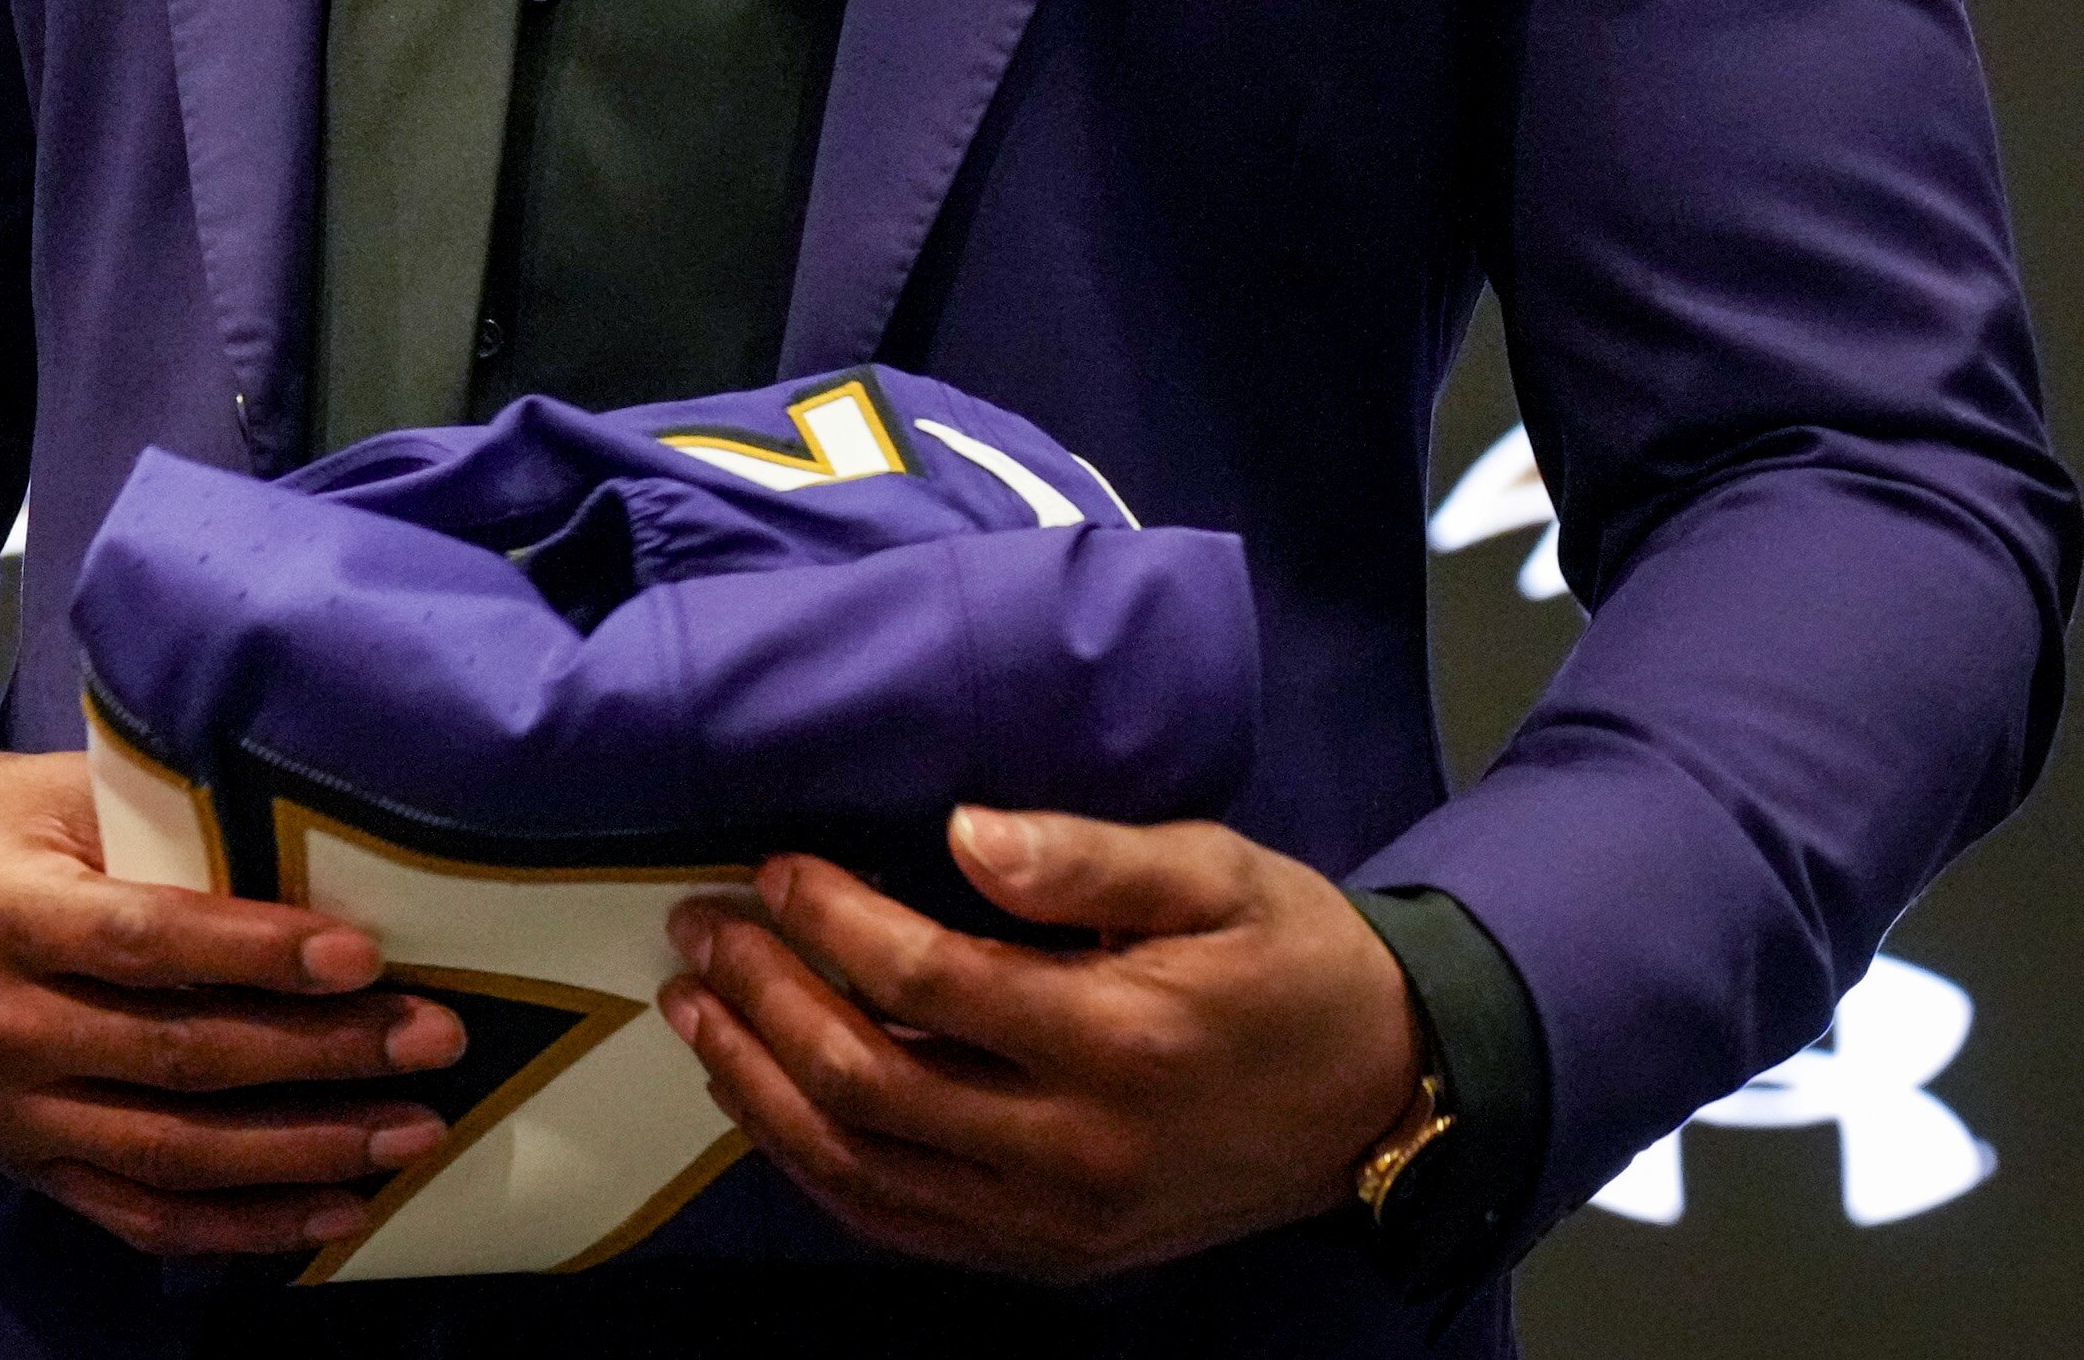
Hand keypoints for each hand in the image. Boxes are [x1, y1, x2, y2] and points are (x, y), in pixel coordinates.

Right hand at [0, 749, 466, 1256]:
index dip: (254, 953)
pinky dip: (240, 1225)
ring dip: (303, 1153)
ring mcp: (9, 1113)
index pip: (139, 941)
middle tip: (432, 1040)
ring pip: (170, 1155)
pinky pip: (139, 1214)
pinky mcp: (23, 1164)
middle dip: (318, 1057)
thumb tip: (295, 820)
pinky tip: (332, 1208)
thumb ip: (147, 812)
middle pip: (176, 1057)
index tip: (361, 955)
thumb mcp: (35, 790)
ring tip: (410, 1131)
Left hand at [656, 806, 1420, 1282]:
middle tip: (702, 933)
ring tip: (698, 1012)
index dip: (832, 922)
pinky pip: (901, 1225)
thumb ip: (1088, 857)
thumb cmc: (1293, 960)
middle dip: (767, 1001)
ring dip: (762, 1089)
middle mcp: (1076, 1148)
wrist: (1384, 1096)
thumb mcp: (1216, 873)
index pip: (928, 980)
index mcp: (1119, 1039)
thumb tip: (965, 829)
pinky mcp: (1050, 1255)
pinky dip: (816, 1167)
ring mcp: (1057, 1218)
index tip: (772, 870)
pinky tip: (765, 1102)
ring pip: (865, 1170)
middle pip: (872, 1083)